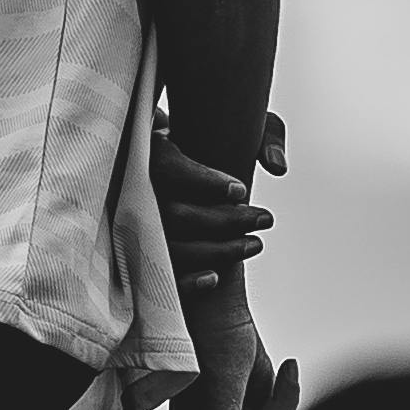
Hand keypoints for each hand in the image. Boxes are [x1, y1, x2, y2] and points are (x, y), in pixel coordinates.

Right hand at [148, 127, 270, 281]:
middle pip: (174, 213)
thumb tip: (276, 166)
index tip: (241, 190)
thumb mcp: (240, 127)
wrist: (174, 169)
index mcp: (150, 151)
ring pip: (169, 247)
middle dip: (226, 221)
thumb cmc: (212, 147)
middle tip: (265, 219)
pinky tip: (216, 278)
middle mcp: (133, 189)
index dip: (204, 182)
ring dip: (218, 251)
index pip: (167, 168)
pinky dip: (184, 281)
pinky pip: (154, 276)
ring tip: (255, 244)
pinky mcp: (140, 255)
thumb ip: (266, 135)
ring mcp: (133, 225)